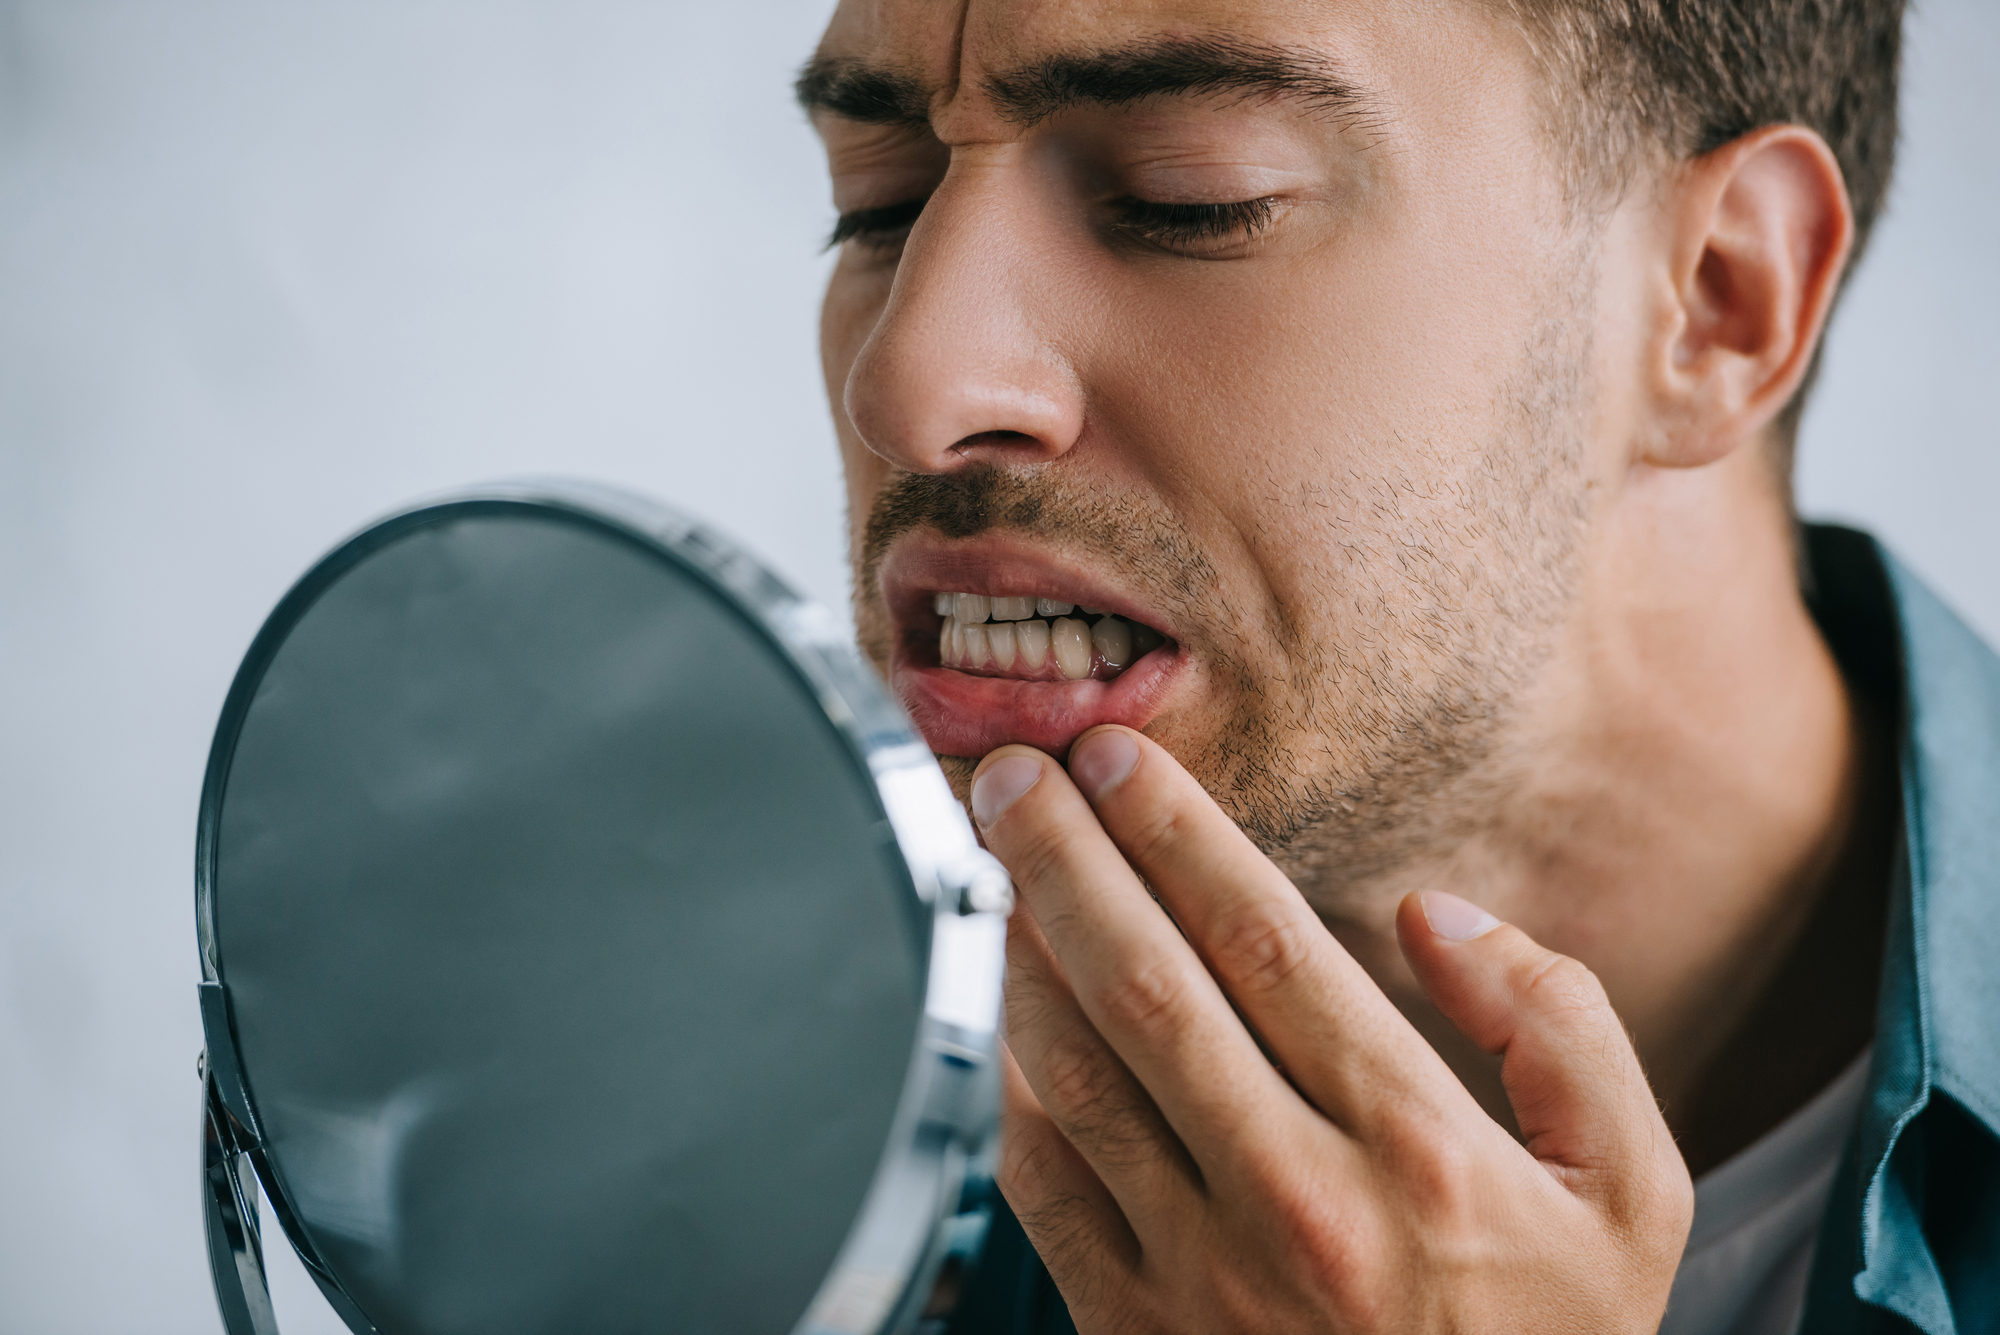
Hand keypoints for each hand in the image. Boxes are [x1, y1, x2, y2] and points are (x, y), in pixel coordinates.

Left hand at [970, 726, 1692, 1333]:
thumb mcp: (1630, 1191)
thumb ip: (1562, 1028)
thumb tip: (1433, 916)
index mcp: (1416, 1148)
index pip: (1267, 944)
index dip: (1178, 833)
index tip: (1119, 756)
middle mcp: (1296, 1204)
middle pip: (1147, 987)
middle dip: (1065, 859)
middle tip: (1011, 773)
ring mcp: (1201, 1278)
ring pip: (1077, 1075)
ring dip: (1021, 953)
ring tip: (998, 865)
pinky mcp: (1132, 1332)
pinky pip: (1042, 1187)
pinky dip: (1008, 1085)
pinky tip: (1002, 1012)